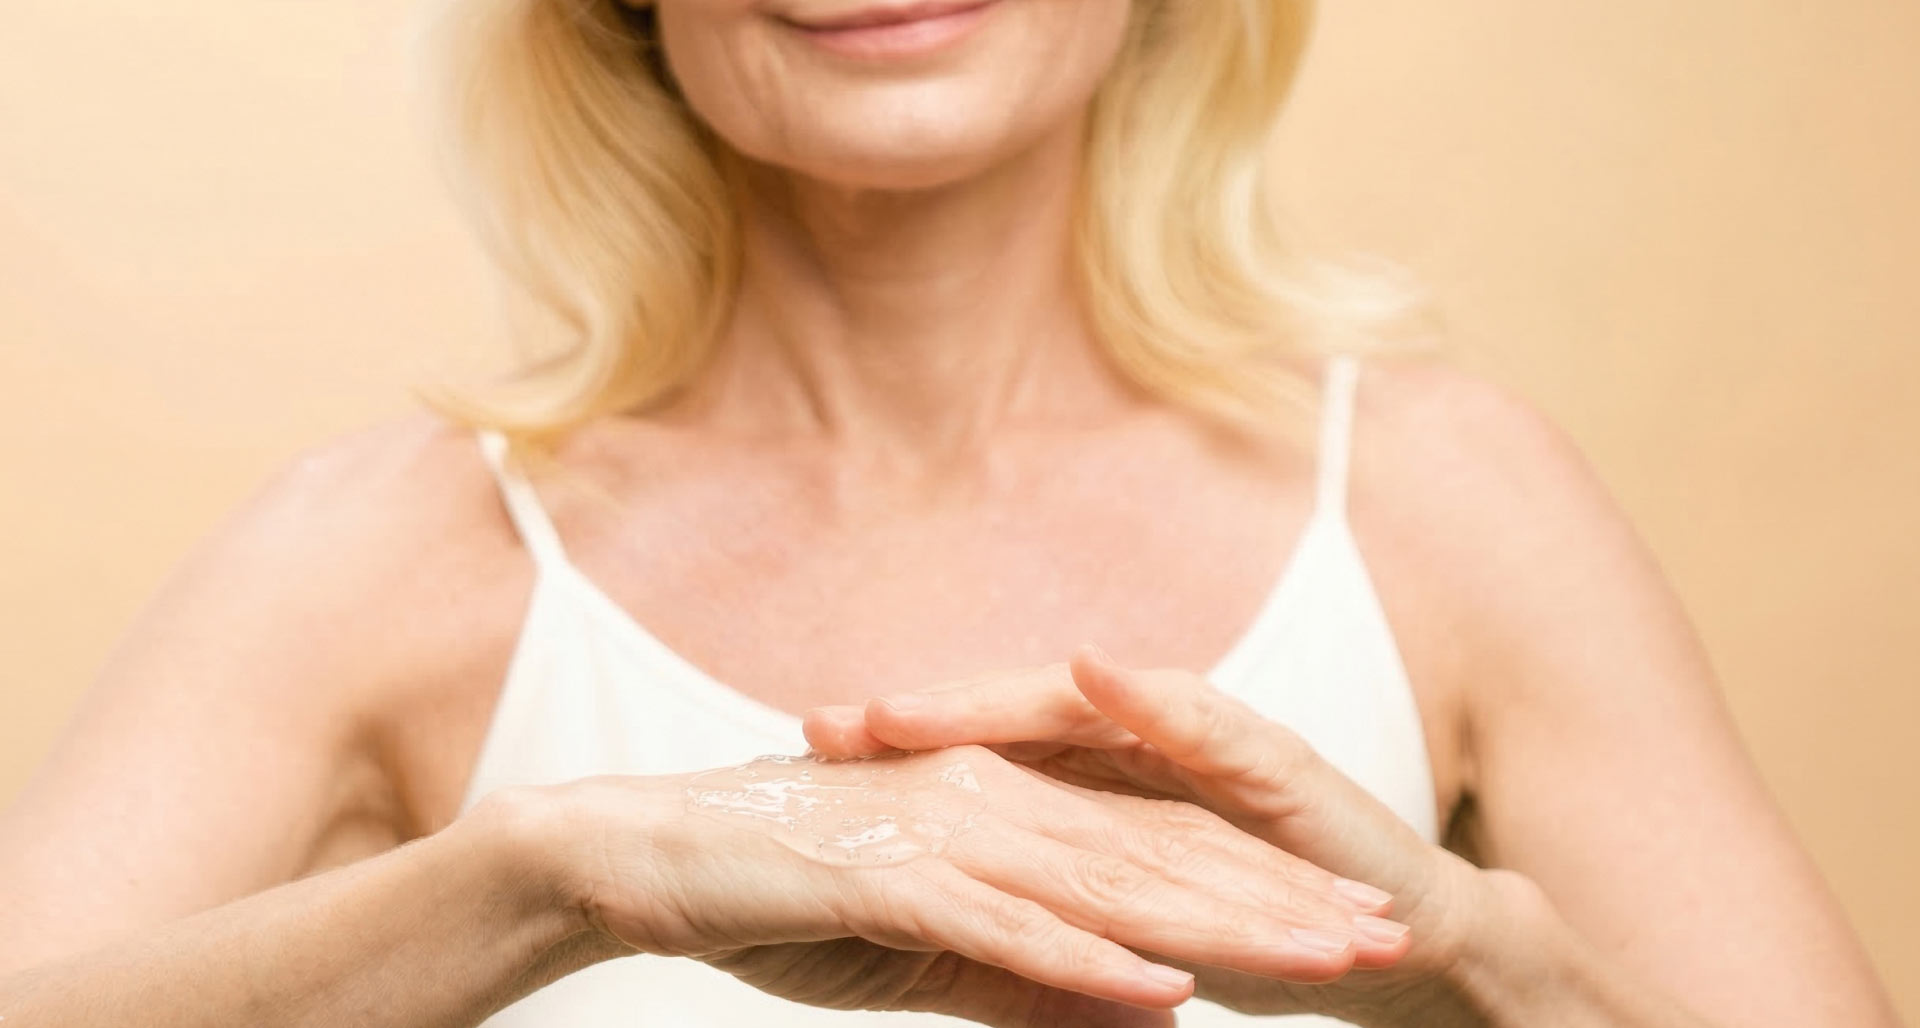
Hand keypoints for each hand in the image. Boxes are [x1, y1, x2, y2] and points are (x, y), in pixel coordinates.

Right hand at [537, 743, 1411, 1027]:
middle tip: (1378, 936)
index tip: (1343, 928)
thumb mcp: (926, 953)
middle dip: (1275, 901)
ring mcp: (945, 834)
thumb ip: (1029, 972)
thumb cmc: (778, 898)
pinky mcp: (891, 875)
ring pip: (1108, 883)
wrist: (641, 853)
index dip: (1255, 890)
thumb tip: (1141, 1003)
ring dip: (1216, 924)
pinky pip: (1003, 922)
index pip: (1153, 855)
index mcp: (1003, 810)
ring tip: (1313, 958)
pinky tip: (1157, 984)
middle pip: (1158, 862)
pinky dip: (1084, 953)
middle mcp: (992, 803)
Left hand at [803, 648, 1527, 1024]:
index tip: (811, 752)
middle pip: (1023, 718)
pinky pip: (1208, 724)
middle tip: (831, 723)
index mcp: (1114, 785)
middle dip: (929, 717)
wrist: (1412, 940)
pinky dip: (1149, 698)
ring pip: (1096, 707)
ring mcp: (1213, 747)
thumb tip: (947, 924)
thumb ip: (1051, 924)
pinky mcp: (1279, 765)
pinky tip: (1090, 678)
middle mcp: (1153, 751)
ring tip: (918, 706)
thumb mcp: (1134, 933)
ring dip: (1006, 700)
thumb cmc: (1261, 932)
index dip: (909, 749)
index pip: (998, 755)